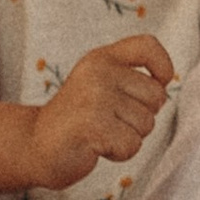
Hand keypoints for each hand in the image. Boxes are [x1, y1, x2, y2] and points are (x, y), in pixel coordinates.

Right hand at [26, 35, 174, 190]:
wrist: (35, 145)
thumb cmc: (75, 120)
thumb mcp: (98, 85)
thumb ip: (128, 78)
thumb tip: (164, 85)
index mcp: (101, 58)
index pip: (147, 46)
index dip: (163, 66)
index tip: (158, 84)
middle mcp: (99, 72)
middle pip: (156, 96)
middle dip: (142, 117)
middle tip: (111, 121)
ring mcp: (95, 97)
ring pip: (146, 124)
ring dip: (128, 137)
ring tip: (100, 133)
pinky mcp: (92, 124)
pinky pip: (131, 145)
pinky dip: (119, 153)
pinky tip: (96, 146)